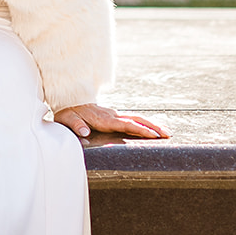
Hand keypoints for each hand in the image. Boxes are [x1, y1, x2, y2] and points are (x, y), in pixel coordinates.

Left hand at [54, 103, 169, 139]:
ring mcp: (113, 114)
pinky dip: (144, 123)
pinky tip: (151, 128)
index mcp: (103, 119)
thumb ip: (76, 125)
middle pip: (136, 120)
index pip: (126, 124)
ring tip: (166, 132)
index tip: (153, 135)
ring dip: (151, 124)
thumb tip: (84, 132)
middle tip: (168, 133)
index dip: (140, 130)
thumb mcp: (67, 119)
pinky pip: (131, 119)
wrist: (67, 99)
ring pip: (136, 118)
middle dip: (153, 127)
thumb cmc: (67, 112)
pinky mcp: (113, 115)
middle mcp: (111, 115)